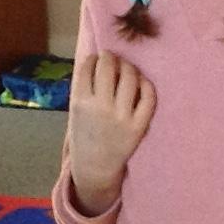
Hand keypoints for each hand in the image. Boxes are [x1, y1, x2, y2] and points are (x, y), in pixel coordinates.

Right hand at [67, 54, 156, 211]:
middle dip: (110, 57)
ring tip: (126, 68)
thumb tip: (99, 59)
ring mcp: (121, 117)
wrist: (94, 166)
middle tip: (112, 58)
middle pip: (109, 67)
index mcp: (80, 102)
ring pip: (129, 77)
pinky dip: (146, 84)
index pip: (89, 67)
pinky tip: (141, 82)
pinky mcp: (139, 126)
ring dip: (128, 67)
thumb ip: (84, 87)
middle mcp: (100, 107)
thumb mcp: (75, 110)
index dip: (95, 58)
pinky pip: (148, 97)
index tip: (97, 58)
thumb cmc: (84, 134)